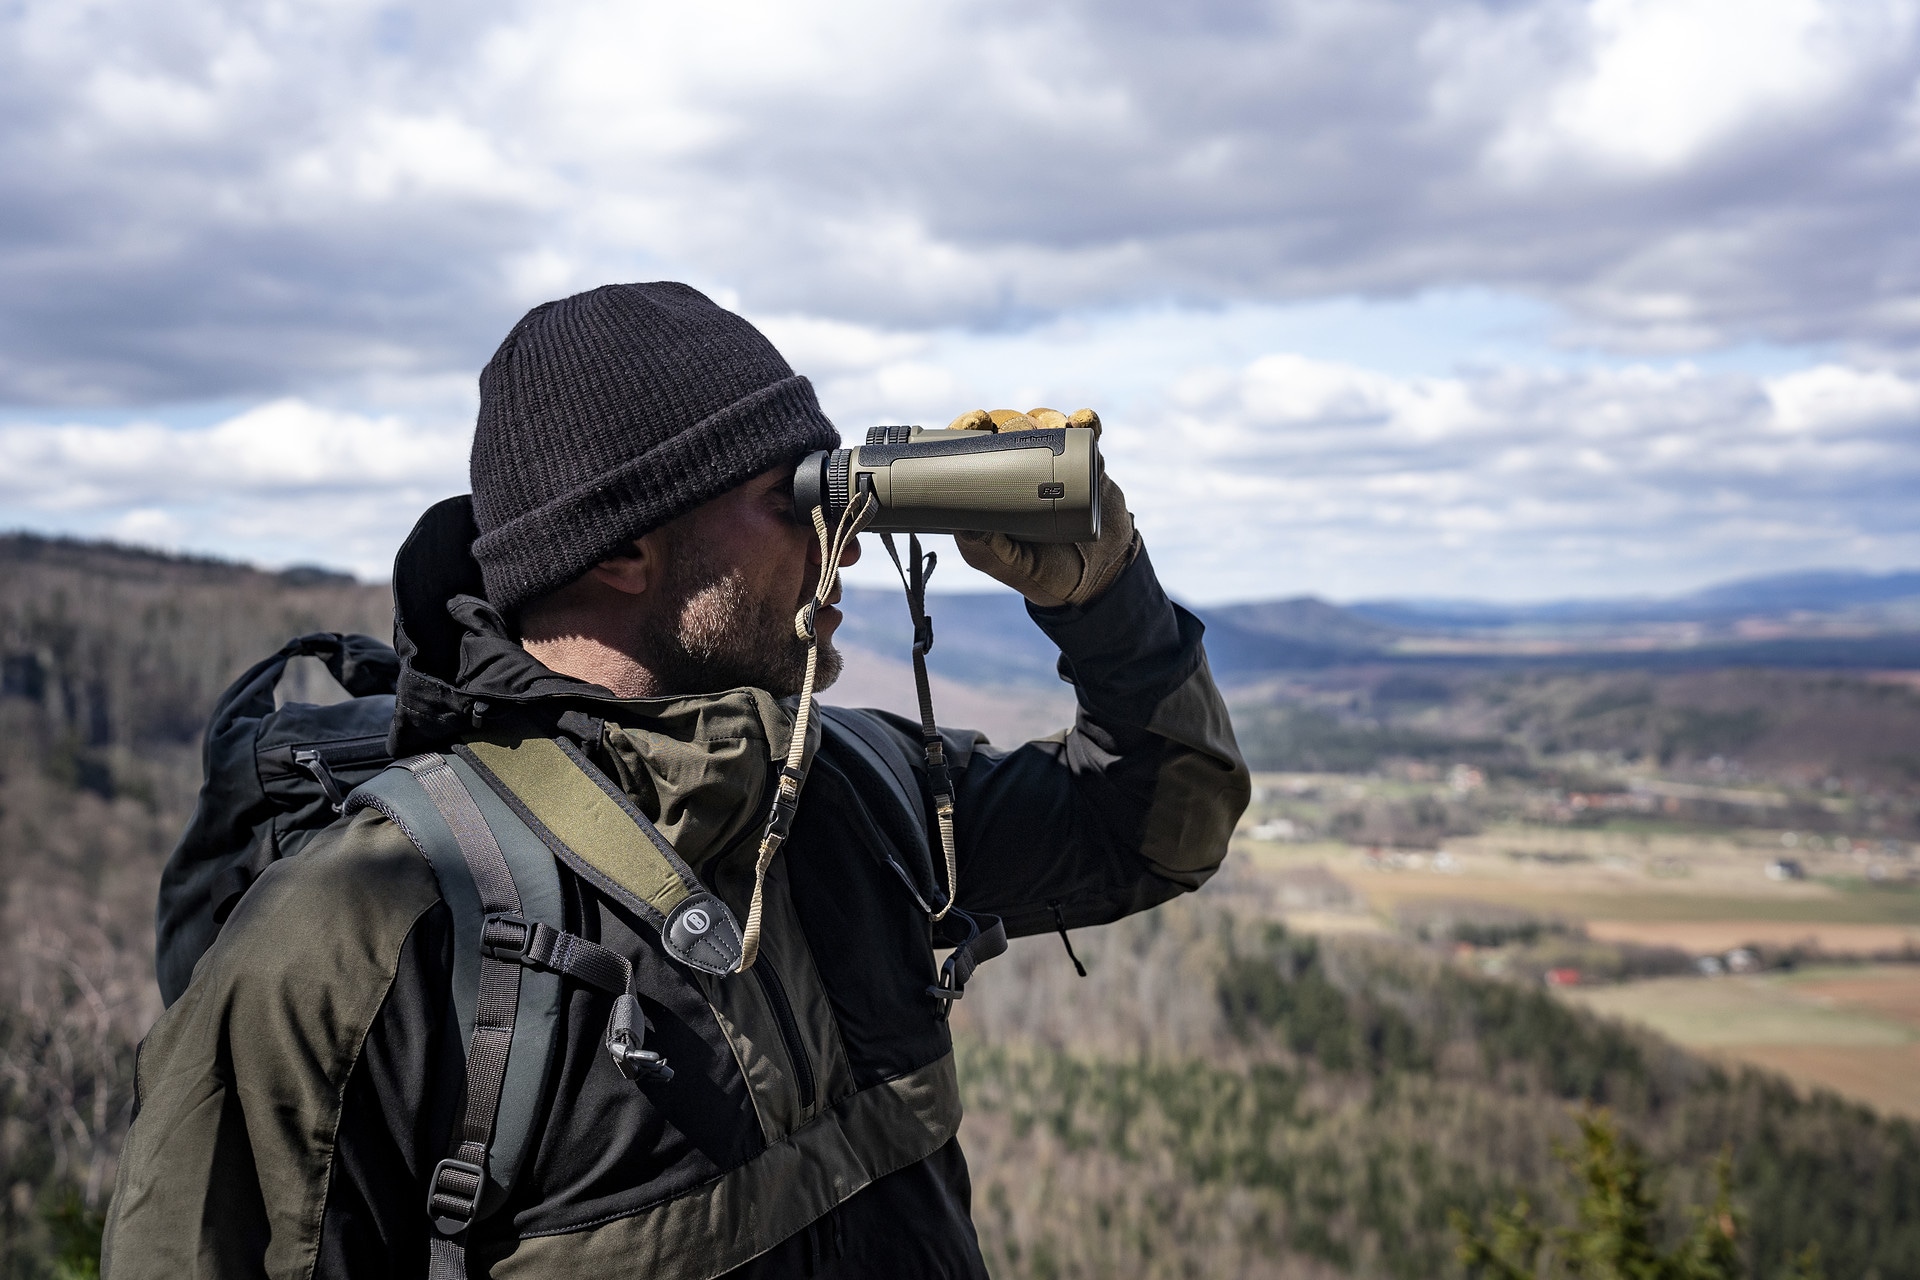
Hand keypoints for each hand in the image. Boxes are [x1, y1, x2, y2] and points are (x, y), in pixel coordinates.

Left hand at [944, 406, 1139, 608]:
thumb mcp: (1010, 565)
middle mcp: (1024, 470)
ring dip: (1046, 418)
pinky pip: (1088, 435)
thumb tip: (965, 527)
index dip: (971, 427)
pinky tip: (1081, 420)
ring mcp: (1058, 464)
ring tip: (1052, 425)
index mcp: (994, 488)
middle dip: (1010, 420)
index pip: (976, 448)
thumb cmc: (1044, 573)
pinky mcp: (1090, 465)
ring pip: (1047, 425)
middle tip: (1013, 427)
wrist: (1099, 580)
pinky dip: (1085, 421)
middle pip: (1011, 429)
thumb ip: (987, 550)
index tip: (974, 422)